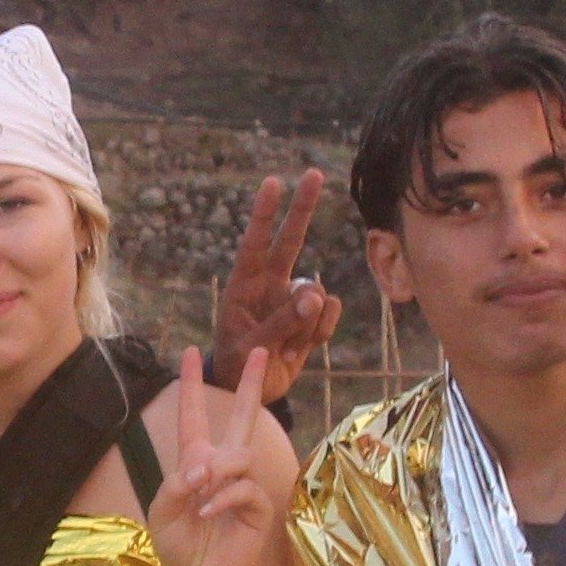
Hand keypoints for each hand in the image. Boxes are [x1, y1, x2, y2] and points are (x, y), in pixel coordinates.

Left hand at [145, 346, 284, 565]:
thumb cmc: (178, 545)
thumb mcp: (162, 511)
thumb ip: (175, 485)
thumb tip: (203, 468)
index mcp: (195, 462)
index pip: (194, 417)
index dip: (190, 386)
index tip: (189, 353)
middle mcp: (222, 468)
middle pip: (242, 418)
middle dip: (251, 385)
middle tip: (261, 352)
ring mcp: (243, 485)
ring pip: (240, 455)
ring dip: (218, 467)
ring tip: (201, 487)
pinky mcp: (258, 508)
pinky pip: (245, 488)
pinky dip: (223, 497)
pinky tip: (207, 512)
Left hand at [204, 170, 343, 408]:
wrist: (249, 392)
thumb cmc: (236, 366)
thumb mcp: (250, 348)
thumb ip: (281, 322)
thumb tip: (317, 296)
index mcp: (244, 286)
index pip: (255, 243)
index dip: (263, 214)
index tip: (272, 182)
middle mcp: (270, 286)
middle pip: (290, 241)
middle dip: (302, 208)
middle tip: (313, 173)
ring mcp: (291, 302)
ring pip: (316, 293)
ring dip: (308, 320)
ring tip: (286, 346)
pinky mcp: (310, 321)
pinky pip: (328, 314)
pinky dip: (321, 331)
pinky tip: (301, 348)